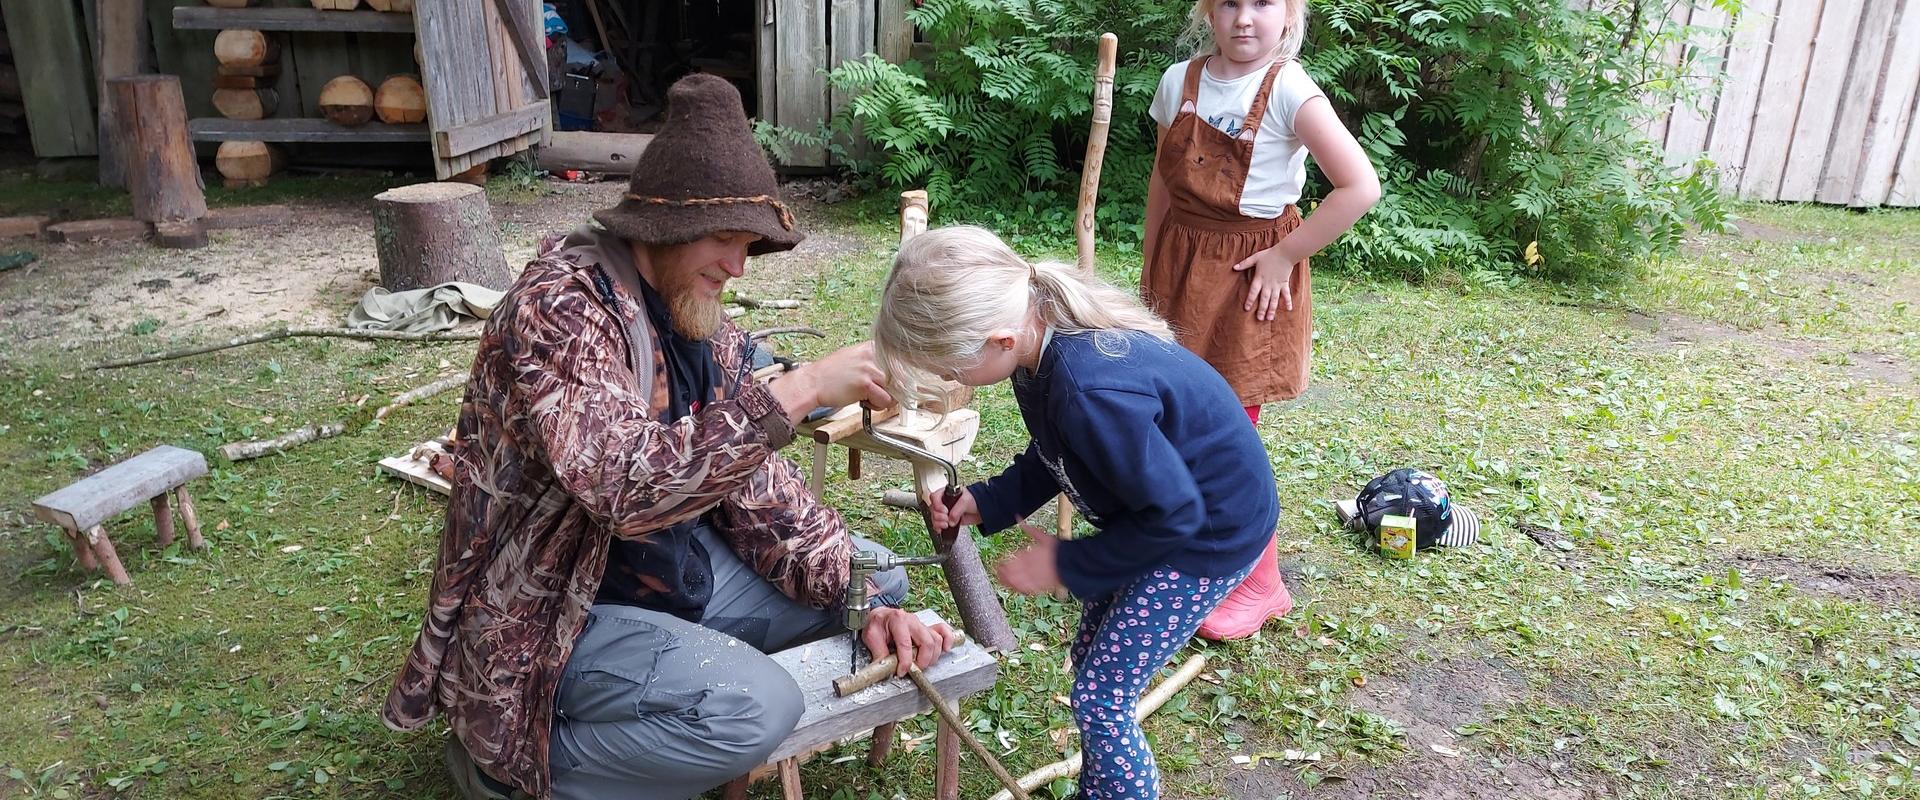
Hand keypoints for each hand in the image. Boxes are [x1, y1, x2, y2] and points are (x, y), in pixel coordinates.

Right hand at [773, 341, 893, 417]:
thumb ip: (875, 362)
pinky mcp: (865, 383)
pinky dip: (877, 405)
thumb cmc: (832, 375)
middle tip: (878, 392)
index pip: (901, 361)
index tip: (898, 384)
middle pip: (901, 376)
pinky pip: (885, 400)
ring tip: (868, 396)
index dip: (901, 376)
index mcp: (872, 346)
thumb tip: (897, 373)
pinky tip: (864, 401)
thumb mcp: (855, 358)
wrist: (813, 383)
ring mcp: (869, 368)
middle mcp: (873, 354)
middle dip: (892, 389)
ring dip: (884, 398)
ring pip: (894, 389)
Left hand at [860, 606, 960, 677]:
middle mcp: (912, 621)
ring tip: (922, 664)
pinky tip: (945, 649)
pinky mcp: (927, 628)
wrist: (881, 616)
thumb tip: (886, 668)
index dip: (905, 662)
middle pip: (926, 642)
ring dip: (932, 656)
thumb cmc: (877, 624)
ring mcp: (922, 624)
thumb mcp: (871, 636)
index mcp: (897, 620)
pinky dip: (947, 640)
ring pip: (936, 640)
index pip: (905, 644)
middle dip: (922, 661)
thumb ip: (878, 652)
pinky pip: (943, 630)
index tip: (901, 672)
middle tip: (914, 670)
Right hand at [925, 486, 980, 531]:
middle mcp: (944, 502)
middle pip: (933, 509)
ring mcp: (946, 512)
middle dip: (938, 516)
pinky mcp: (948, 520)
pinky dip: (938, 527)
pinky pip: (938, 524)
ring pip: (934, 517)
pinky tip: (941, 529)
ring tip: (946, 525)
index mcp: (947, 493)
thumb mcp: (966, 501)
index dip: (937, 504)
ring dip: (938, 522)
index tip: (944, 510)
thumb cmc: (976, 500)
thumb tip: (950, 521)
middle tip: (946, 519)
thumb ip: (957, 511)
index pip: (935, 497)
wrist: (984, 509)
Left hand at [994, 520, 1061, 595]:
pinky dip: (1020, 589)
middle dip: (1002, 574)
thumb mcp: (1043, 536)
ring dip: (1008, 582)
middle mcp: (1028, 567)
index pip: (1010, 560)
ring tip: (1005, 581)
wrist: (1073, 562)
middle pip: (1010, 572)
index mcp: (1027, 554)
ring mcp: (1033, 577)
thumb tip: (1018, 518)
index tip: (998, 564)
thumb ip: (1029, 529)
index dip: (1002, 563)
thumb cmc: (1059, 549)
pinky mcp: (1040, 586)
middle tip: (998, 574)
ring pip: (1015, 582)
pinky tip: (1017, 587)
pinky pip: (1026, 589)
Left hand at [1230, 246, 1295, 321]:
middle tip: (1259, 319)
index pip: (1253, 291)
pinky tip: (1288, 309)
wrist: (1285, 253)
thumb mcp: (1255, 258)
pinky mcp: (1284, 284)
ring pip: (1274, 299)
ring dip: (1272, 309)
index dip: (1250, 300)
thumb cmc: (1269, 254)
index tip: (1247, 308)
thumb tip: (1234, 267)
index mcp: (1259, 278)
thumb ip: (1245, 263)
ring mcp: (1277, 285)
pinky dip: (1287, 301)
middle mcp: (1268, 284)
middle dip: (1262, 309)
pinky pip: (1286, 294)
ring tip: (1269, 318)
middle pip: (1264, 299)